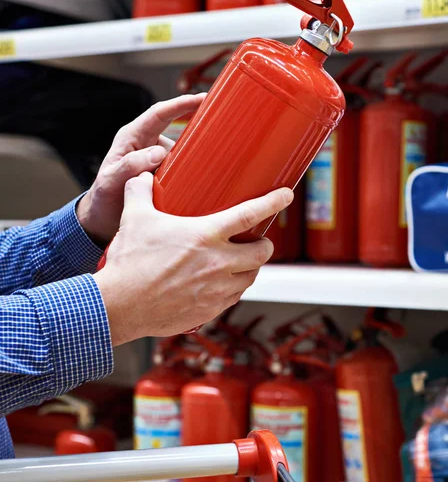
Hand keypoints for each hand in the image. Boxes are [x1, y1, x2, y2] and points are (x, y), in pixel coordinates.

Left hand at [77, 94, 205, 245]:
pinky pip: (181, 167)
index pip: (159, 113)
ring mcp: (155, 158)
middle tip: (218, 131)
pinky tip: (195, 182)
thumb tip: (158, 152)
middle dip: (196, 128)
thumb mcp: (111, 182)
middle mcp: (145, 143)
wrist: (101, 220)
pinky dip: (189, 172)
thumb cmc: (102, 199)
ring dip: (191, 159)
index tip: (202, 98)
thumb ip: (130, 165)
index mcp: (131, 137)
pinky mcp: (163, 172)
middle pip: (176, 128)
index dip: (181, 104)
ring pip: (181, 151)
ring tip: (198, 171)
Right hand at [93, 172, 292, 344]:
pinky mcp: (210, 311)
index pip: (250, 214)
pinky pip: (234, 297)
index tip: (287, 195)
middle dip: (264, 243)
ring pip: (251, 276)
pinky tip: (221, 283)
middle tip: (255, 239)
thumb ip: (140, 192)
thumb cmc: (130, 262)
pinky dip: (233, 287)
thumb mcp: (134, 218)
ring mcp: (216, 290)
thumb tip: (144, 177)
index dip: (273, 201)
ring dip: (250, 267)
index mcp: (205, 235)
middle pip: (262, 251)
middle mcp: (218, 263)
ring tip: (239, 260)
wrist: (120, 306)